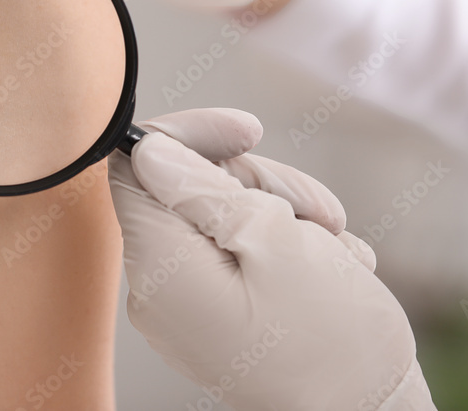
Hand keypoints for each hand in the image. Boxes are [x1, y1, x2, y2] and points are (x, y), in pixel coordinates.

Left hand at [109, 108, 435, 409]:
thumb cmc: (332, 336)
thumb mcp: (272, 239)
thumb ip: (199, 186)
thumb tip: (146, 148)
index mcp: (158, 264)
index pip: (135, 165)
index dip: (189, 135)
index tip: (248, 131)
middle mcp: (159, 288)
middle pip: (188, 189)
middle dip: (257, 183)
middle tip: (318, 214)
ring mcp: (187, 306)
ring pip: (222, 217)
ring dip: (284, 216)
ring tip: (332, 249)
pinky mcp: (216, 317)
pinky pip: (239, 256)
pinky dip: (287, 250)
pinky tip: (330, 270)